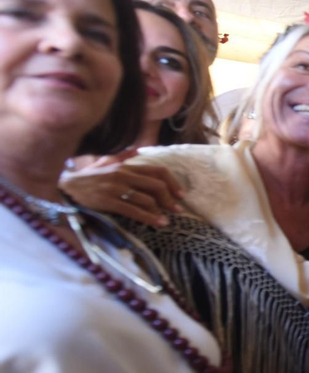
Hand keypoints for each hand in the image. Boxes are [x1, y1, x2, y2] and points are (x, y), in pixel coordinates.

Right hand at [60, 153, 185, 227]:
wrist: (63, 188)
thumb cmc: (86, 179)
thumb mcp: (103, 164)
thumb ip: (120, 157)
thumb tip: (136, 149)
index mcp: (125, 166)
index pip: (157, 171)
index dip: (173, 183)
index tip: (181, 194)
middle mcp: (123, 175)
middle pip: (157, 185)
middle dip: (170, 198)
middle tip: (178, 209)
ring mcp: (115, 188)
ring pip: (147, 199)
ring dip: (161, 211)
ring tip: (168, 220)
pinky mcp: (107, 201)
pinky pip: (133, 210)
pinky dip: (149, 218)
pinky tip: (158, 223)